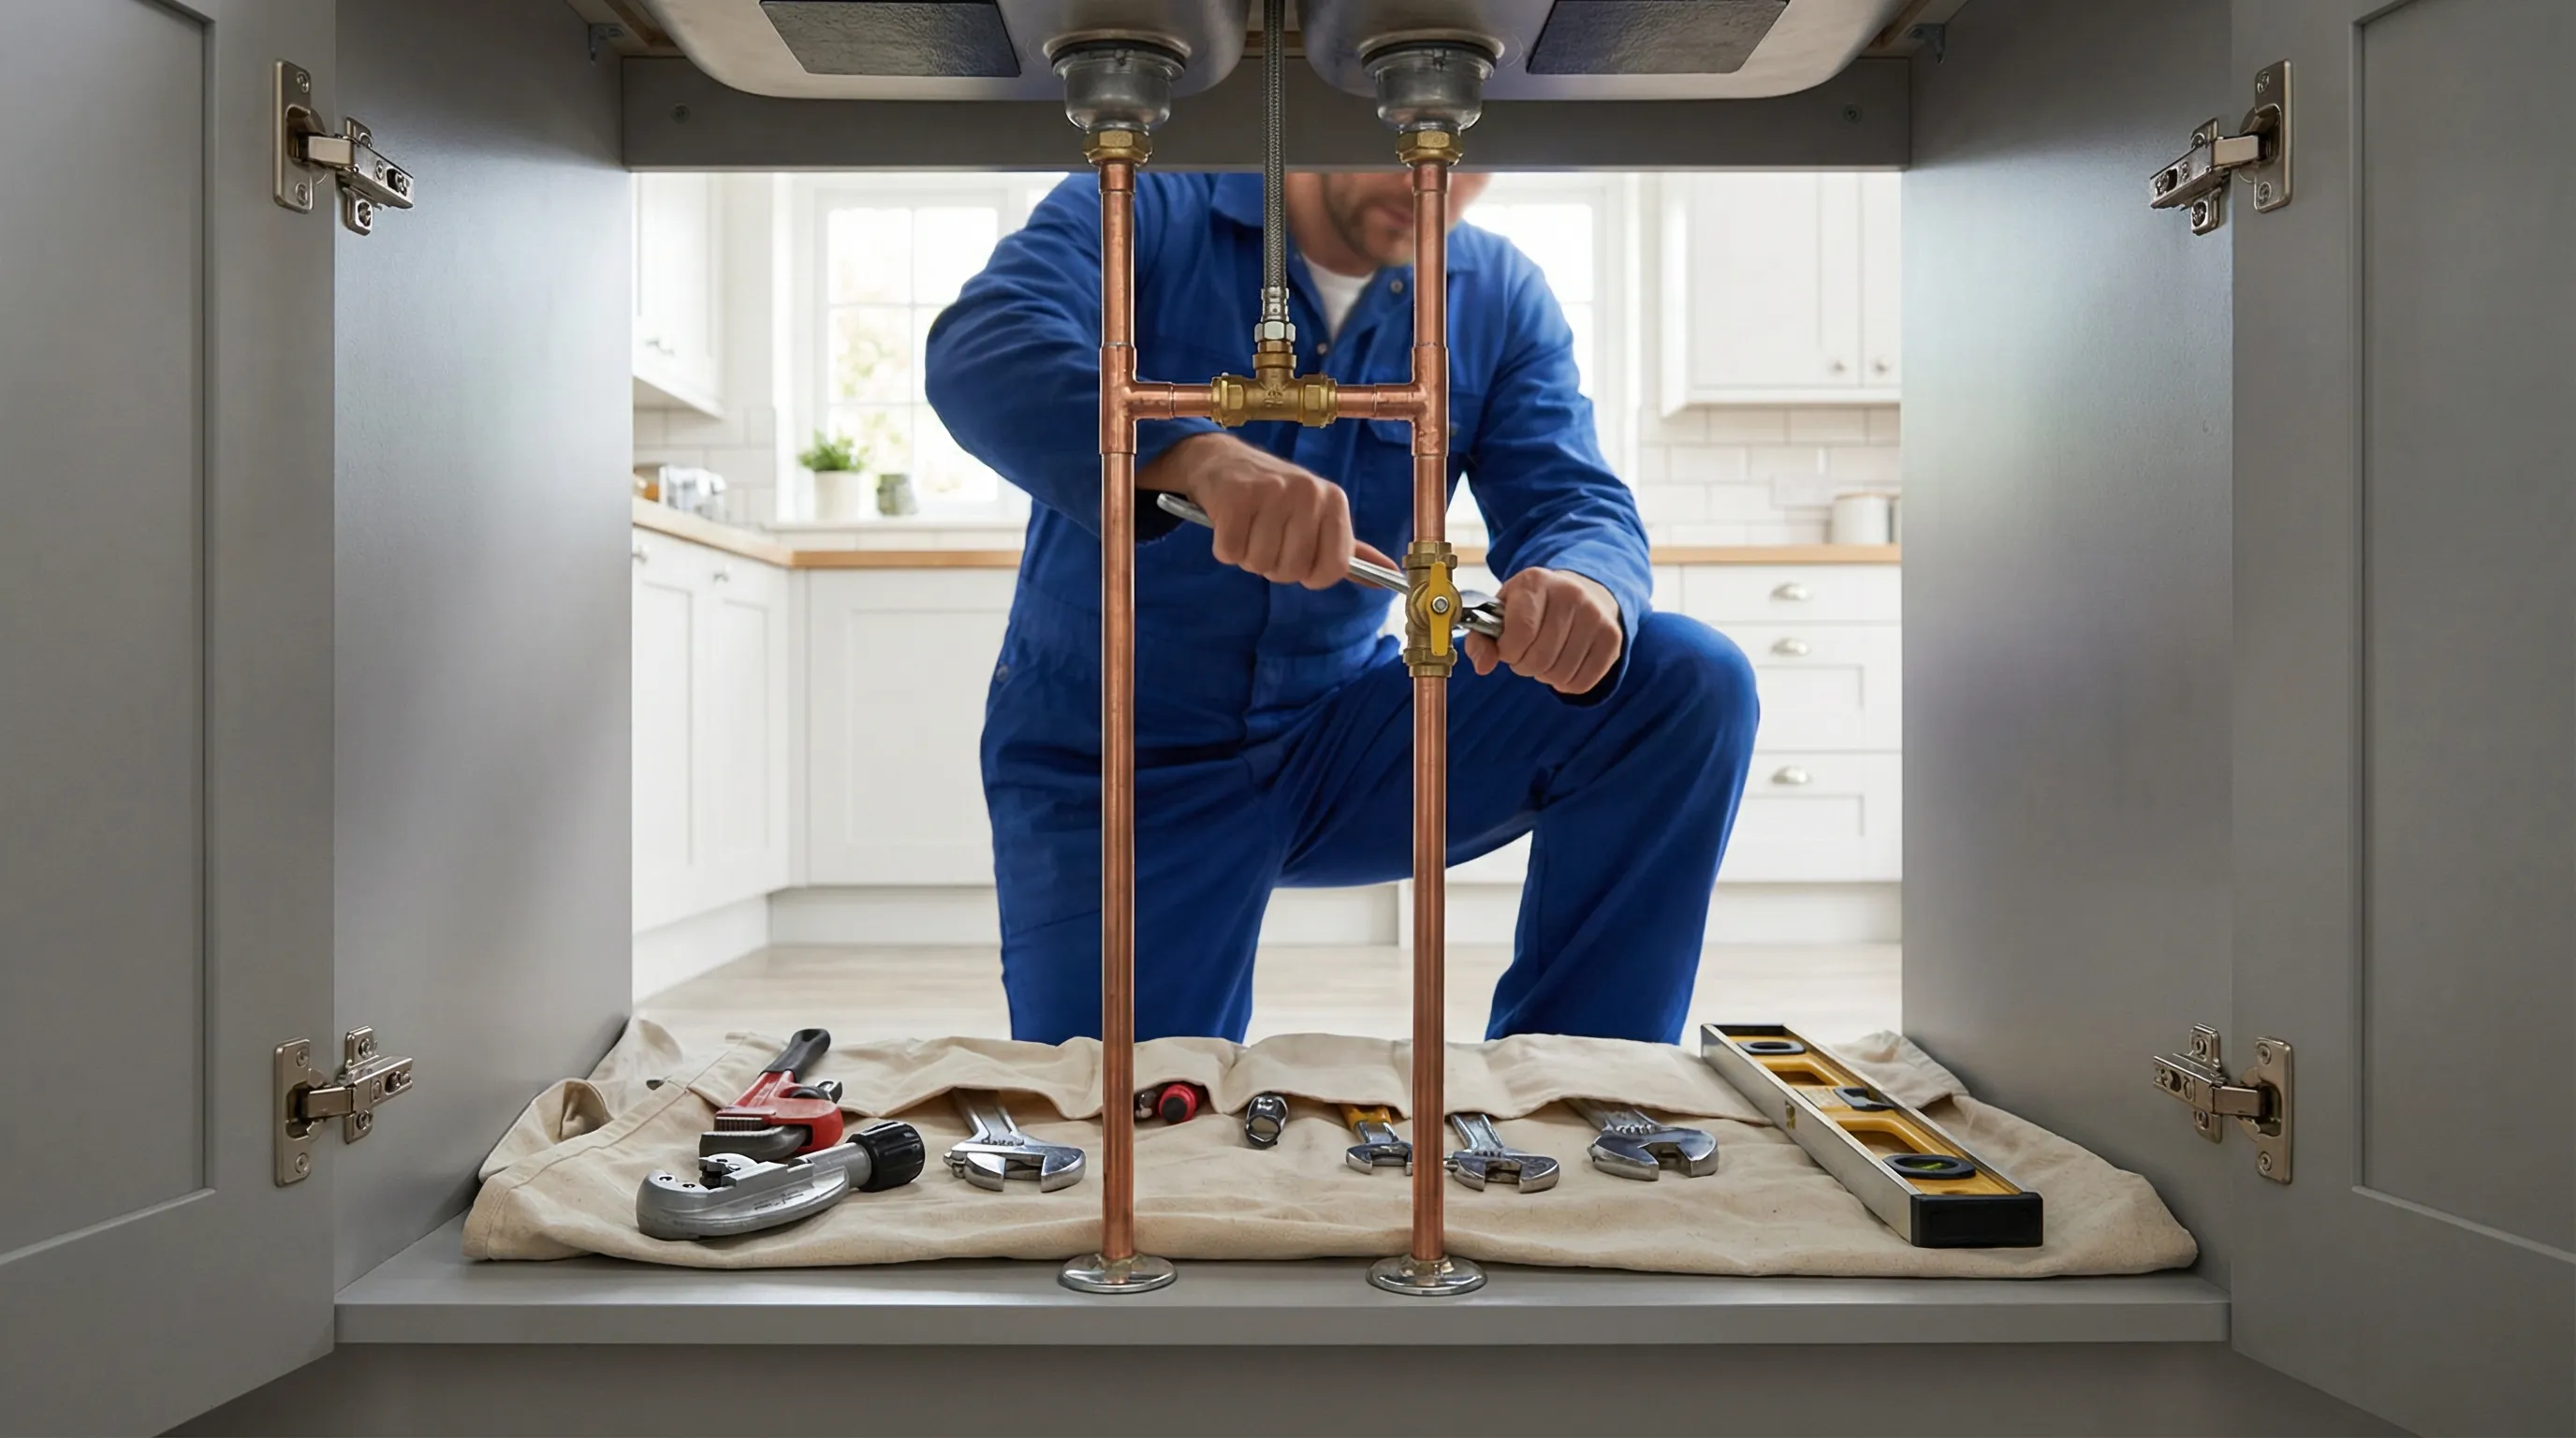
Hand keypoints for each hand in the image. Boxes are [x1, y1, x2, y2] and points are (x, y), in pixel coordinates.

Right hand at [1142, 433, 1393, 588]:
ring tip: (1249, 529)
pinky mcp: (1237, 496)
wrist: (1226, 461)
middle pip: (1292, 570)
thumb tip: (1393, 575)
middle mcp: (1308, 492)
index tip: (1299, 560)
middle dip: (1274, 566)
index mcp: (1334, 500)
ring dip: (1248, 556)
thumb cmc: (1276, 498)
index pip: (1334, 568)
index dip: (1311, 576)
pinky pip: (1230, 551)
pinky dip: (1225, 549)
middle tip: (1266, 540)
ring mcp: (1272, 492)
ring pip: (1259, 563)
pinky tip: (1230, 524)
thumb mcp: (1319, 518)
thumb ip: (1350, 550)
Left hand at [1465, 567, 1622, 694]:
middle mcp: (1570, 594)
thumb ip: (1482, 639)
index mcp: (1535, 582)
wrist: (1578, 590)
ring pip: (1561, 673)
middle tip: (1526, 654)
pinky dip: (1567, 684)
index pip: (1520, 633)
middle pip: (1540, 658)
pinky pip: (1583, 682)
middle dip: (1525, 665)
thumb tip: (1483, 666)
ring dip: (1545, 675)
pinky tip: (1562, 666)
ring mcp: (1595, 615)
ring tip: (1545, 657)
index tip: (1507, 648)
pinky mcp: (1612, 637)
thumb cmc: (1532, 605)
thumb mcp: (1501, 612)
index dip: (1508, 651)